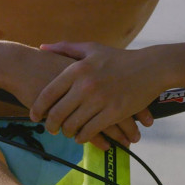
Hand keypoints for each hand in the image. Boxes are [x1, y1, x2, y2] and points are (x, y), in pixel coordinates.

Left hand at [29, 42, 155, 149]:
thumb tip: (42, 47)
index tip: (34, 116)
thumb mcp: (91, 48)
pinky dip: (83, 136)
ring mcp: (100, 100)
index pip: (48, 94)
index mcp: (77, 69)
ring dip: (67, 132)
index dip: (38, 108)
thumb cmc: (118, 58)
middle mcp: (86, 85)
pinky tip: (81, 136)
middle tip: (49, 128)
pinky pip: (91, 131)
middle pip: (58, 113)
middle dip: (50, 125)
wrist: (150, 67)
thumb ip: (65, 48)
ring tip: (66, 132)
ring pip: (73, 125)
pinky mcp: (114, 113)